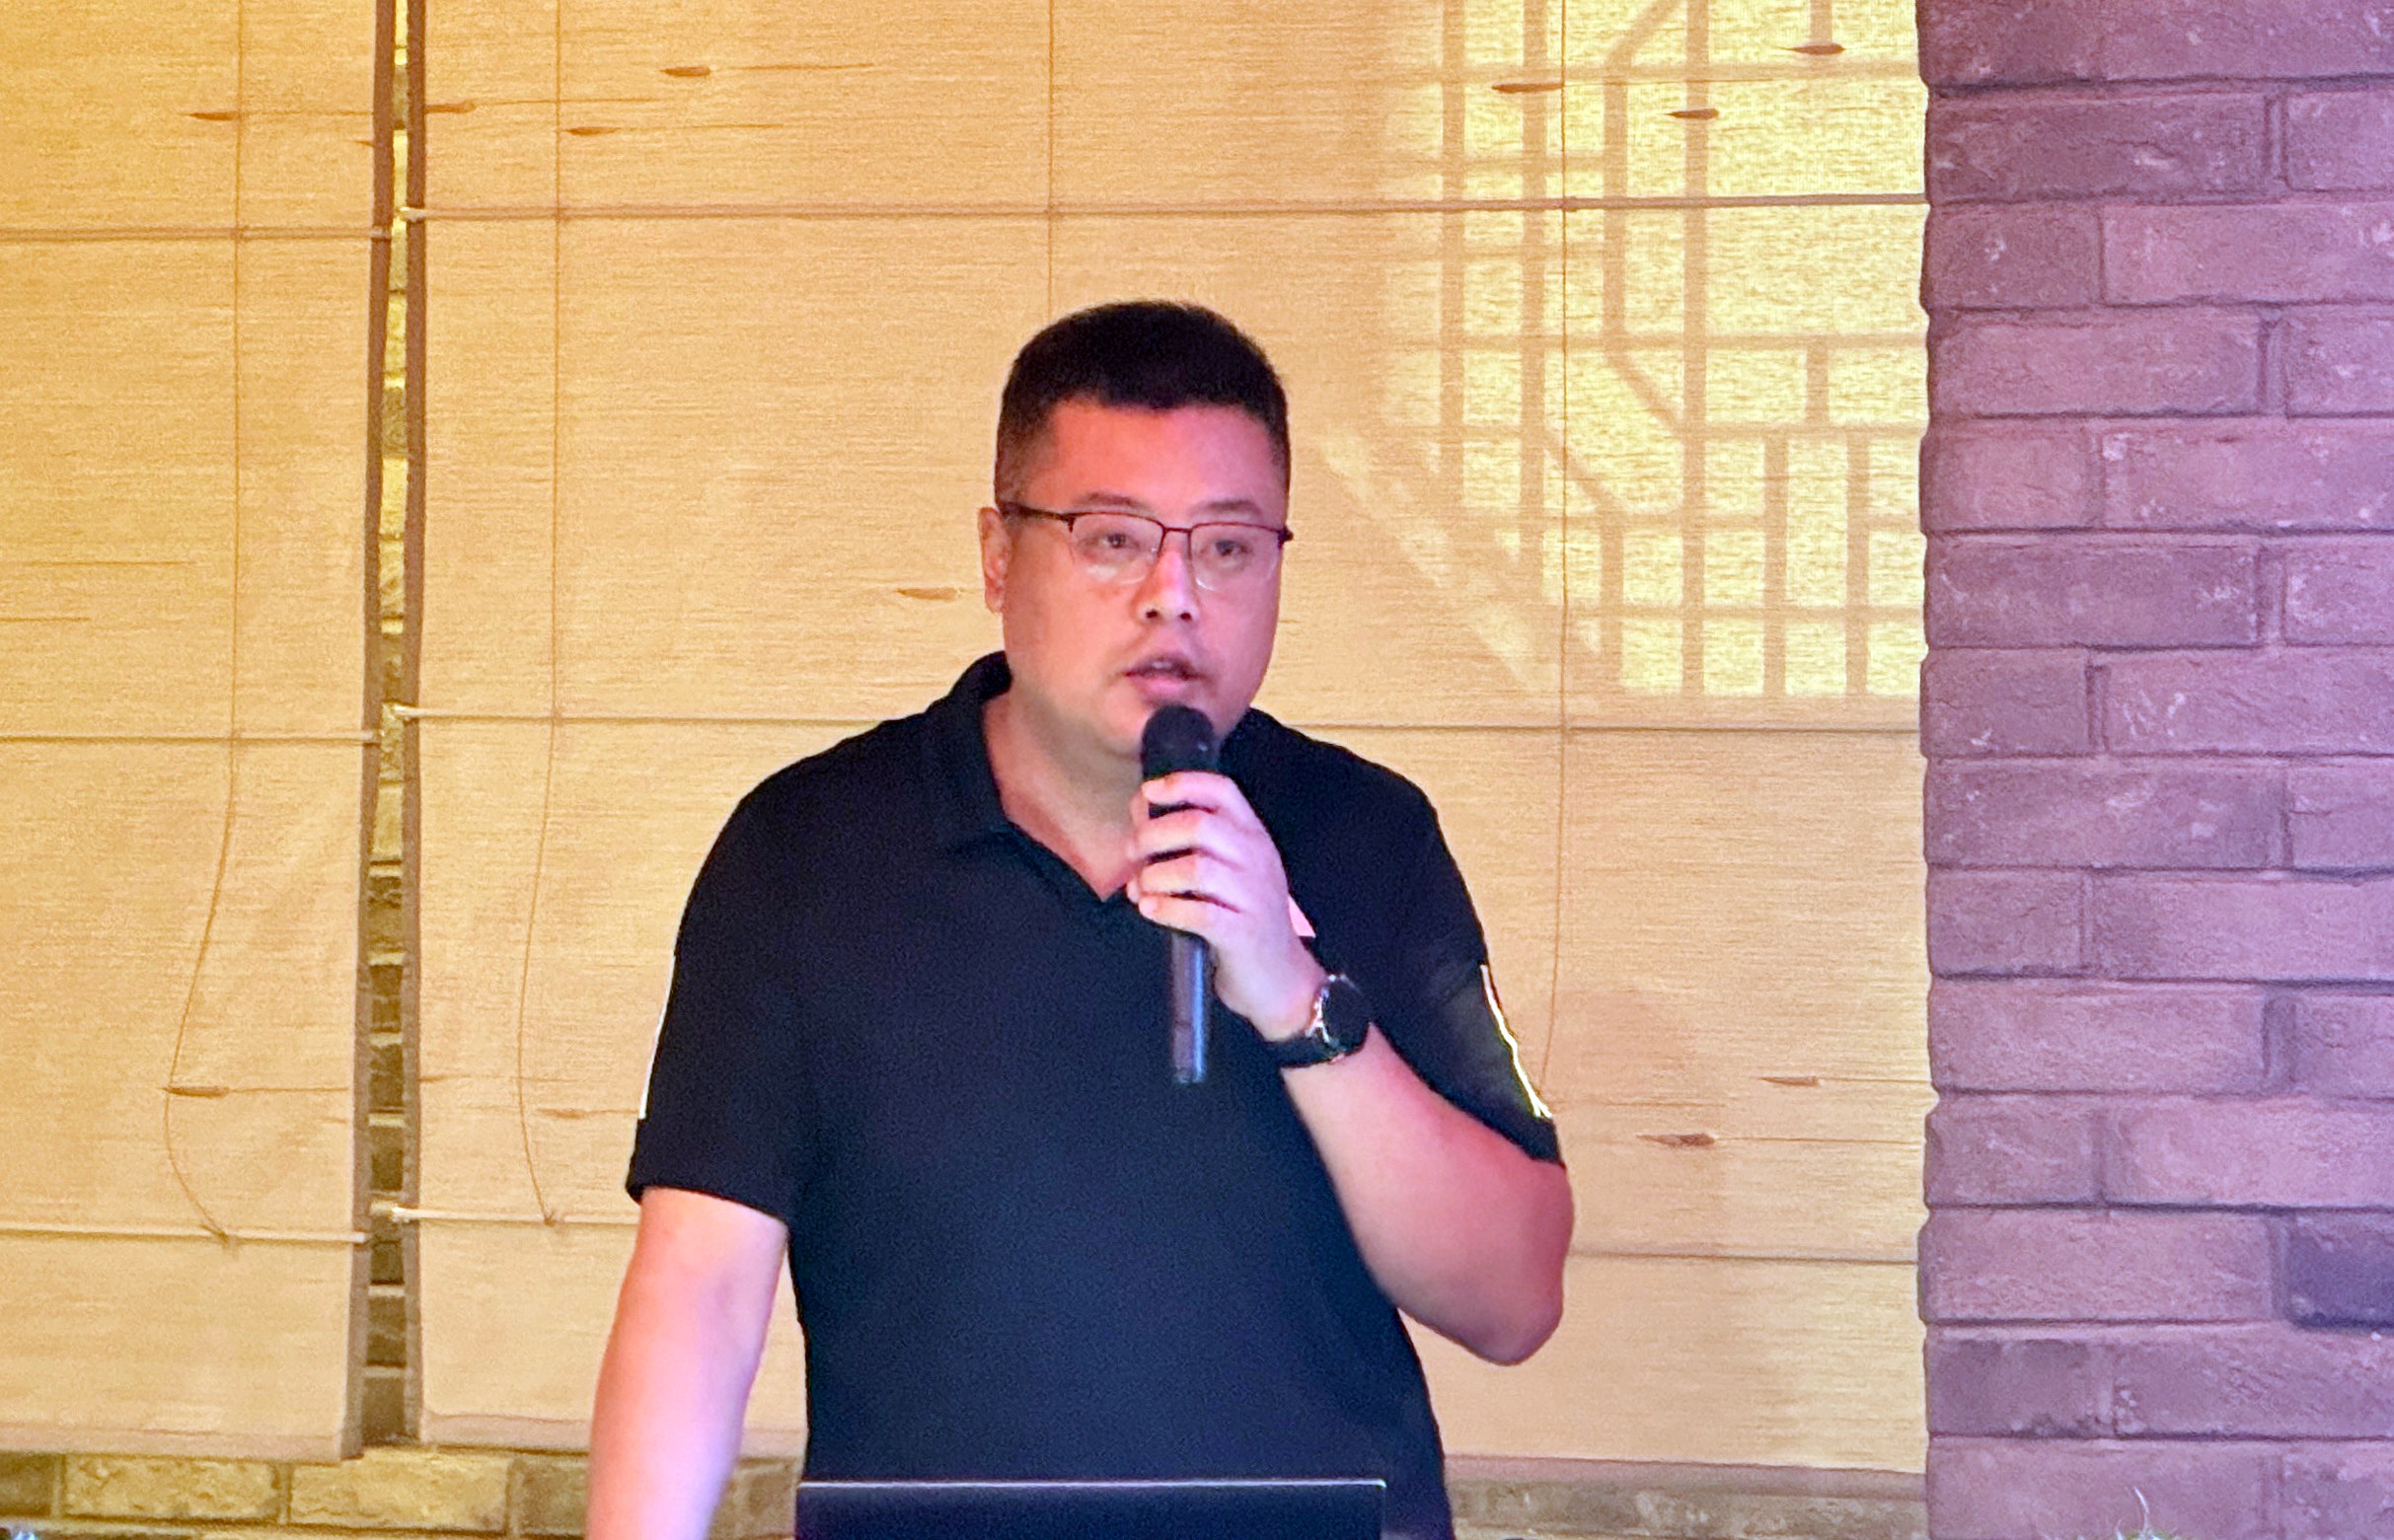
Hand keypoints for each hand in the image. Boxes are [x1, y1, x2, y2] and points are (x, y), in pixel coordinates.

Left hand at [1124, 771, 1324, 1040]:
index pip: (1222, 792)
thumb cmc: (1243, 919)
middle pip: (1200, 826)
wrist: (1281, 979)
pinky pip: (1198, 913)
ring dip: (1155, 877)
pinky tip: (1150, 909)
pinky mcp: (1242, 933)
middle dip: (1154, 835)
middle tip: (1133, 852)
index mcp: (1253, 837)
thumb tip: (1141, 812)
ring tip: (1141, 889)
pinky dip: (1166, 909)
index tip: (1148, 793)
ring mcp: (1253, 896)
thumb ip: (1190, 842)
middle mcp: (1257, 859)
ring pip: (1195, 869)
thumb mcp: (1228, 872)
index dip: (1182, 784)